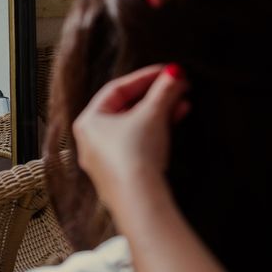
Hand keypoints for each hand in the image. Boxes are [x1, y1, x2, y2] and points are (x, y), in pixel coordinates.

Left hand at [72, 64, 188, 202]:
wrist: (140, 199)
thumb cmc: (136, 154)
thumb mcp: (153, 115)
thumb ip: (164, 91)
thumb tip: (175, 74)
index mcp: (88, 121)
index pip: (117, 90)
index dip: (145, 77)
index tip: (168, 71)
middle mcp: (91, 140)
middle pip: (126, 109)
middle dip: (155, 97)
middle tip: (178, 87)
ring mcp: (104, 160)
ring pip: (133, 128)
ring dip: (159, 113)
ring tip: (183, 105)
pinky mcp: (120, 175)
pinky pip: (136, 146)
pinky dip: (154, 133)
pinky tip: (174, 125)